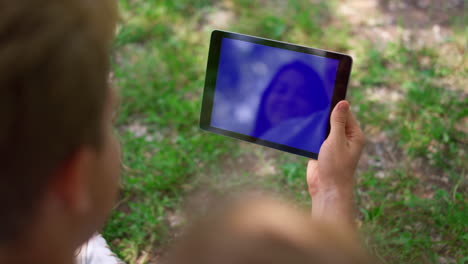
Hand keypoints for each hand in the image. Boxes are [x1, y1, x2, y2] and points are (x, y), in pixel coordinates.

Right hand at [307, 100, 364, 226]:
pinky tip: (301, 127)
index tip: (325, 92)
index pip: (345, 113)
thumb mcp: (336, 141)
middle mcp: (345, 138)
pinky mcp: (321, 150)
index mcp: (354, 135)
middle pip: (334, 119)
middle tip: (312, 101)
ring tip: (305, 113)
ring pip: (323, 128)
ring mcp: (332, 144)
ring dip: (316, 124)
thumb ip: (338, 122)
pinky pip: (315, 137)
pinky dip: (310, 133)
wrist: (325, 189)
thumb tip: (343, 102)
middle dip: (324, 113)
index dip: (336, 104)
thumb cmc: (335, 167)